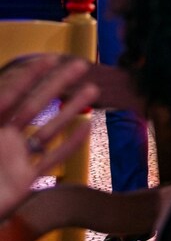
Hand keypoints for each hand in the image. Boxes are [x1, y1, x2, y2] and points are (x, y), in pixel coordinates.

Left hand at [0, 55, 97, 216]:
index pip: (9, 96)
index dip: (28, 77)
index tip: (49, 60)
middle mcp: (4, 139)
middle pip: (34, 106)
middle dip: (56, 85)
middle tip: (79, 65)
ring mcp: (17, 159)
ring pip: (48, 129)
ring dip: (71, 109)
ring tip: (92, 90)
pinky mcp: (26, 180)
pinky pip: (52, 159)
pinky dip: (70, 144)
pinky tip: (87, 128)